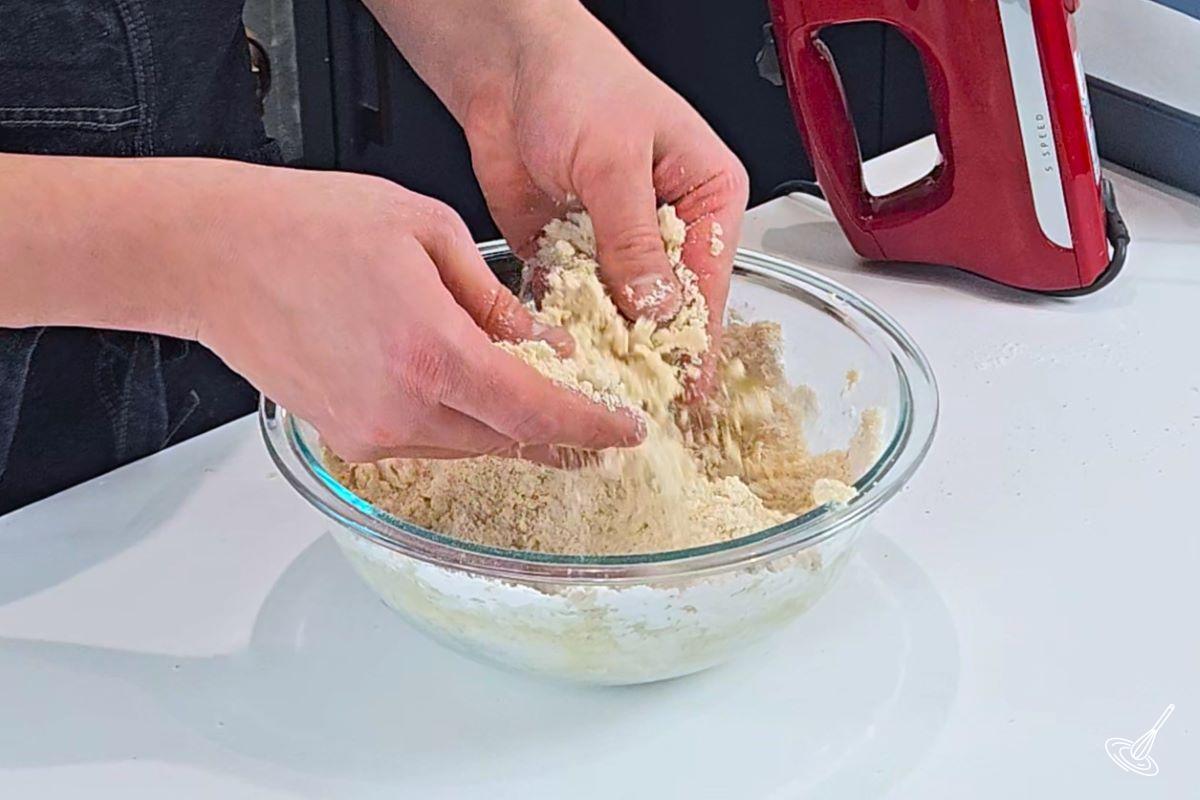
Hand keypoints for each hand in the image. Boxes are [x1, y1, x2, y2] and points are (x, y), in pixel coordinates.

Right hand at [194, 162, 642, 461]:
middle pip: (509, 439)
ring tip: (533, 394)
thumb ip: (493, 297)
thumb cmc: (306, 225)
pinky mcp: (346, 439)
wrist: (211, 257)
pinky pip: (427, 442)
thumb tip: (540, 343)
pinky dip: (459, 424)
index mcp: (432, 351)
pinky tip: (465, 390)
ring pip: (470, 446)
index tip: (625, 430)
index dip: (591, 426)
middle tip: (594, 414)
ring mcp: (370, 431)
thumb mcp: (426, 230)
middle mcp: (402, 407)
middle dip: (558, 430)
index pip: (538, 411)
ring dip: (509, 426)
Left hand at [459, 8, 748, 390]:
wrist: (504, 66)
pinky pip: (572, 303)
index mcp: (705, 195)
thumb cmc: (576, 80)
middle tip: (633, 396)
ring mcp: (615, 244)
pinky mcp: (569, 254)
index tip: (685, 388)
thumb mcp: (614, 160)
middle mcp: (664, 226)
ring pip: (619, 312)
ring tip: (593, 386)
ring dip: (604, 343)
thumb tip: (655, 306)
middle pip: (666, 306)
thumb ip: (632, 239)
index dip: (695, 338)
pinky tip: (555, 353)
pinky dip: (563, 326)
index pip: (710, 281)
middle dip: (648, 349)